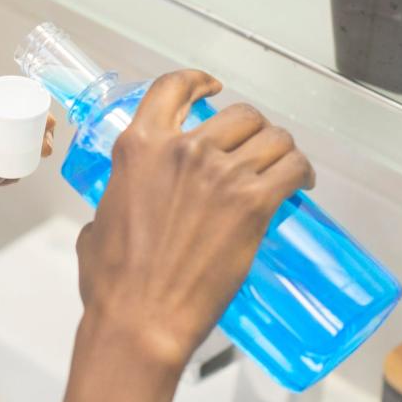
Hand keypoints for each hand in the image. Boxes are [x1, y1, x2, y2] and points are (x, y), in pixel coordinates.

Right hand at [74, 70, 313, 371]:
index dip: (199, 82)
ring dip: (280, 148)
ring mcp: (221, 175)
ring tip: (282, 166)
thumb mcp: (100, 220)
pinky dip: (301, 171)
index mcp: (140, 147)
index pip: (174, 88)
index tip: (212, 88)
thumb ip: (118, 197)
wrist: (140, 319)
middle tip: (253, 150)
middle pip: (237, 114)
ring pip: (271, 137)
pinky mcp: (253, 204)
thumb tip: (127, 203)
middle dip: (250, 129)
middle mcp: (183, 150)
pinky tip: (300, 182)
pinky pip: (292, 168)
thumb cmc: (114, 283)